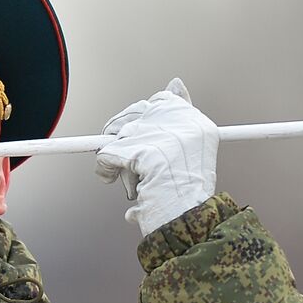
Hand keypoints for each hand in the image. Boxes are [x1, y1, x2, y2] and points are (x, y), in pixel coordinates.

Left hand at [94, 78, 218, 235]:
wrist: (186, 220)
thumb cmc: (183, 195)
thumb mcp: (189, 153)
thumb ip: (178, 118)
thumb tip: (175, 82)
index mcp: (197, 124)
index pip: (163, 101)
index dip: (144, 120)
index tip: (142, 140)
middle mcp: (183, 124)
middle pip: (135, 114)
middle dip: (124, 136)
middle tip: (131, 158)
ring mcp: (162, 137)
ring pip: (119, 134)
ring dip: (117, 156)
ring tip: (134, 177)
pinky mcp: (141, 152)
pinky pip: (106, 154)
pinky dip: (105, 170)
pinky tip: (115, 181)